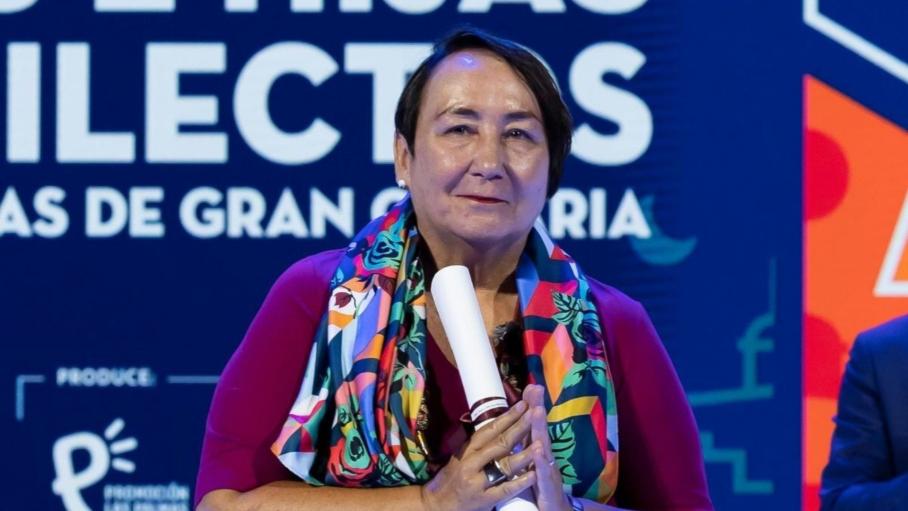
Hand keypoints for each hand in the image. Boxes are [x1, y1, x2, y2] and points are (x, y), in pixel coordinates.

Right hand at [421, 399, 537, 510]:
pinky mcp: (484, 500)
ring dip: (525, 454)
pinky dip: (520, 482)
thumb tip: (498, 426)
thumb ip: (478, 446)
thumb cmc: (449, 480)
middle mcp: (471, 463)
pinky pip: (505, 489)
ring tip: (541, 443)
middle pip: (500, 442)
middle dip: (519, 427)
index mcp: (467, 450)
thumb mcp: (460, 458)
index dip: (507, 417)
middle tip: (535, 413)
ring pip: (505, 465)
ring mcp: (478, 482)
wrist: (436, 506)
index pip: (490, 429)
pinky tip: (533, 475)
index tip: (523, 405)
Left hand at [523, 384, 570, 510]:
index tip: (530, 386)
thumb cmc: (541, 487)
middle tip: (536, 388)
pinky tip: (538, 449)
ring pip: (543, 446)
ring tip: (536, 411)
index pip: (533, 425)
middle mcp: (546, 456)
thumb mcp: (533, 464)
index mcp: (538, 451)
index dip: (532, 406)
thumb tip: (521, 428)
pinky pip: (543, 471)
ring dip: (539, 428)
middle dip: (537, 408)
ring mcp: (549, 469)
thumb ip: (527, 447)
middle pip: (540, 429)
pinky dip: (541, 460)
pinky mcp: (547, 485)